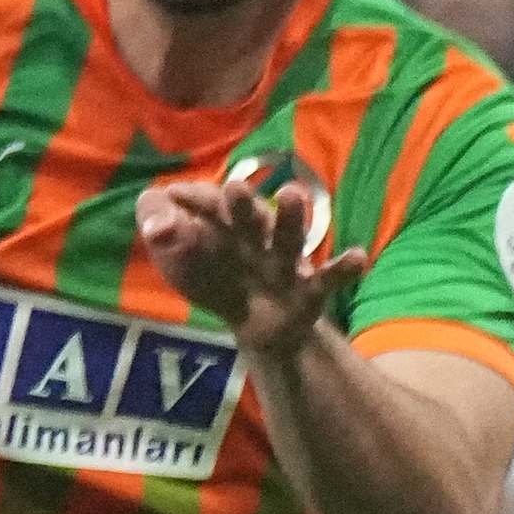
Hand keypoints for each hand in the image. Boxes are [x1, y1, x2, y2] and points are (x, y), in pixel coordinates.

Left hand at [137, 150, 361, 352]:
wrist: (262, 324)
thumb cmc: (217, 277)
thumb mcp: (181, 258)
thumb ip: (163, 233)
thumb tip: (155, 224)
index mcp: (222, 227)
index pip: (207, 208)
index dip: (193, 201)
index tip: (175, 194)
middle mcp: (255, 238)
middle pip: (248, 218)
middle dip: (241, 204)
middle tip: (234, 189)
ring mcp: (284, 263)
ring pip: (287, 239)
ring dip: (289, 218)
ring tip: (291, 194)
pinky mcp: (309, 290)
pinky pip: (328, 279)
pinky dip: (343, 268)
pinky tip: (357, 257)